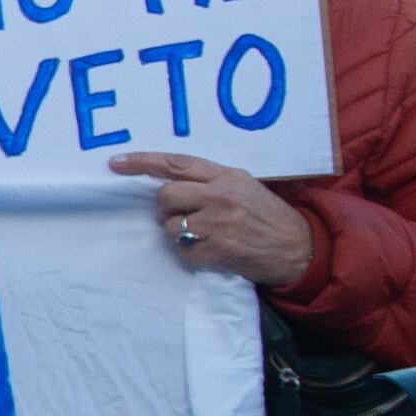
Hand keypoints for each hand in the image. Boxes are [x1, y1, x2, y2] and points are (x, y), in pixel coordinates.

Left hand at [112, 151, 314, 290]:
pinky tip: (209, 251)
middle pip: (165, 196)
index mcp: (227, 177)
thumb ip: (211, 181)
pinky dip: (190, 253)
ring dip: (177, 233)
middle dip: (164, 208)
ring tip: (202, 234)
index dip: (143, 162)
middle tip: (178, 215)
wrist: (299, 248)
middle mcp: (221, 196)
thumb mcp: (245, 187)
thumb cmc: (268, 216)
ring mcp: (219, 224)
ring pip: (170, 225)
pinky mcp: (219, 250)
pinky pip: (182, 251)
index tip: (116, 163)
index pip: (176, 164)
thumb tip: (168, 182)